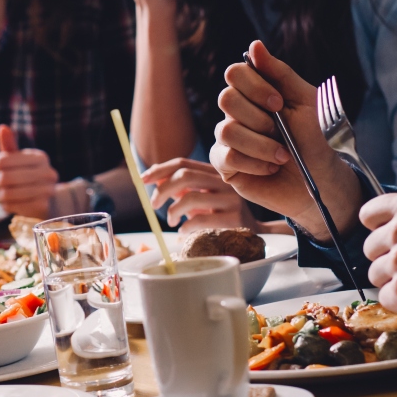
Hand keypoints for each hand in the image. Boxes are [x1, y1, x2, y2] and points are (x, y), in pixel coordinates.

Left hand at [0, 124, 57, 218]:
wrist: (45, 200)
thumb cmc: (26, 175)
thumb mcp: (17, 159)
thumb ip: (9, 145)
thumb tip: (2, 128)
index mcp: (40, 157)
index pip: (3, 161)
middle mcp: (47, 173)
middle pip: (5, 177)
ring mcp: (47, 190)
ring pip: (7, 193)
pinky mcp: (42, 206)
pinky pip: (13, 206)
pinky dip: (5, 206)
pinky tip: (6, 203)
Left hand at [141, 157, 257, 231]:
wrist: (254, 234)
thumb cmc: (220, 214)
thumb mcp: (201, 198)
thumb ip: (182, 188)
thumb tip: (155, 180)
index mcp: (214, 172)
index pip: (183, 162)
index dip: (160, 169)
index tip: (142, 179)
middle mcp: (225, 181)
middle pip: (185, 175)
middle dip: (163, 190)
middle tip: (154, 205)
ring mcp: (232, 199)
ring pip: (191, 197)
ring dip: (173, 211)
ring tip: (171, 221)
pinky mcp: (235, 219)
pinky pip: (201, 219)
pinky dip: (186, 226)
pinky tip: (184, 231)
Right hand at [210, 41, 361, 238]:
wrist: (323, 181)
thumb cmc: (318, 140)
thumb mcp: (307, 102)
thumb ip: (280, 73)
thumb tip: (254, 45)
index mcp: (256, 93)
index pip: (235, 73)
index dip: (254, 86)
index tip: (279, 103)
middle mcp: (238, 113)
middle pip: (226, 99)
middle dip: (260, 119)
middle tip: (282, 132)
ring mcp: (229, 139)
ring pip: (227, 130)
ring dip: (262, 145)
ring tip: (283, 156)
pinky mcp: (226, 165)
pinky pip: (227, 156)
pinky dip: (255, 163)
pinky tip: (270, 168)